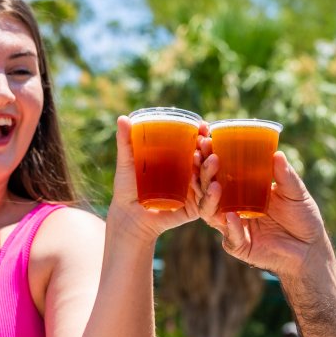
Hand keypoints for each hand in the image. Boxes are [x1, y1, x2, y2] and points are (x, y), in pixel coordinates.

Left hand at [106, 116, 207, 241]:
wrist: (126, 217)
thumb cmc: (127, 188)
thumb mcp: (127, 162)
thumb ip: (126, 142)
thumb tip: (122, 118)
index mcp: (178, 161)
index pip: (195, 146)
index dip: (202, 135)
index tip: (204, 126)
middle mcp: (189, 176)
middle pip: (205, 161)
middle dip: (210, 151)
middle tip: (206, 142)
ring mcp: (193, 193)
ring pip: (208, 180)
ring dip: (212, 170)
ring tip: (212, 160)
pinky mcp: (193, 211)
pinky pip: (206, 203)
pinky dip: (211, 196)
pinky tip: (213, 187)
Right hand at [196, 141, 332, 277]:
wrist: (310, 247)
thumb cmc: (302, 216)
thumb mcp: (295, 191)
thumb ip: (285, 175)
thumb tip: (277, 154)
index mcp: (241, 190)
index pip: (218, 172)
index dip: (208, 158)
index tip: (206, 140)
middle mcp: (231, 206)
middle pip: (208, 190)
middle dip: (204, 174)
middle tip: (209, 159)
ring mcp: (233, 227)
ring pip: (210, 213)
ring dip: (209, 199)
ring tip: (215, 186)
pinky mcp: (239, 246)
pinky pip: (230, 236)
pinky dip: (230, 226)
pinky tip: (230, 215)